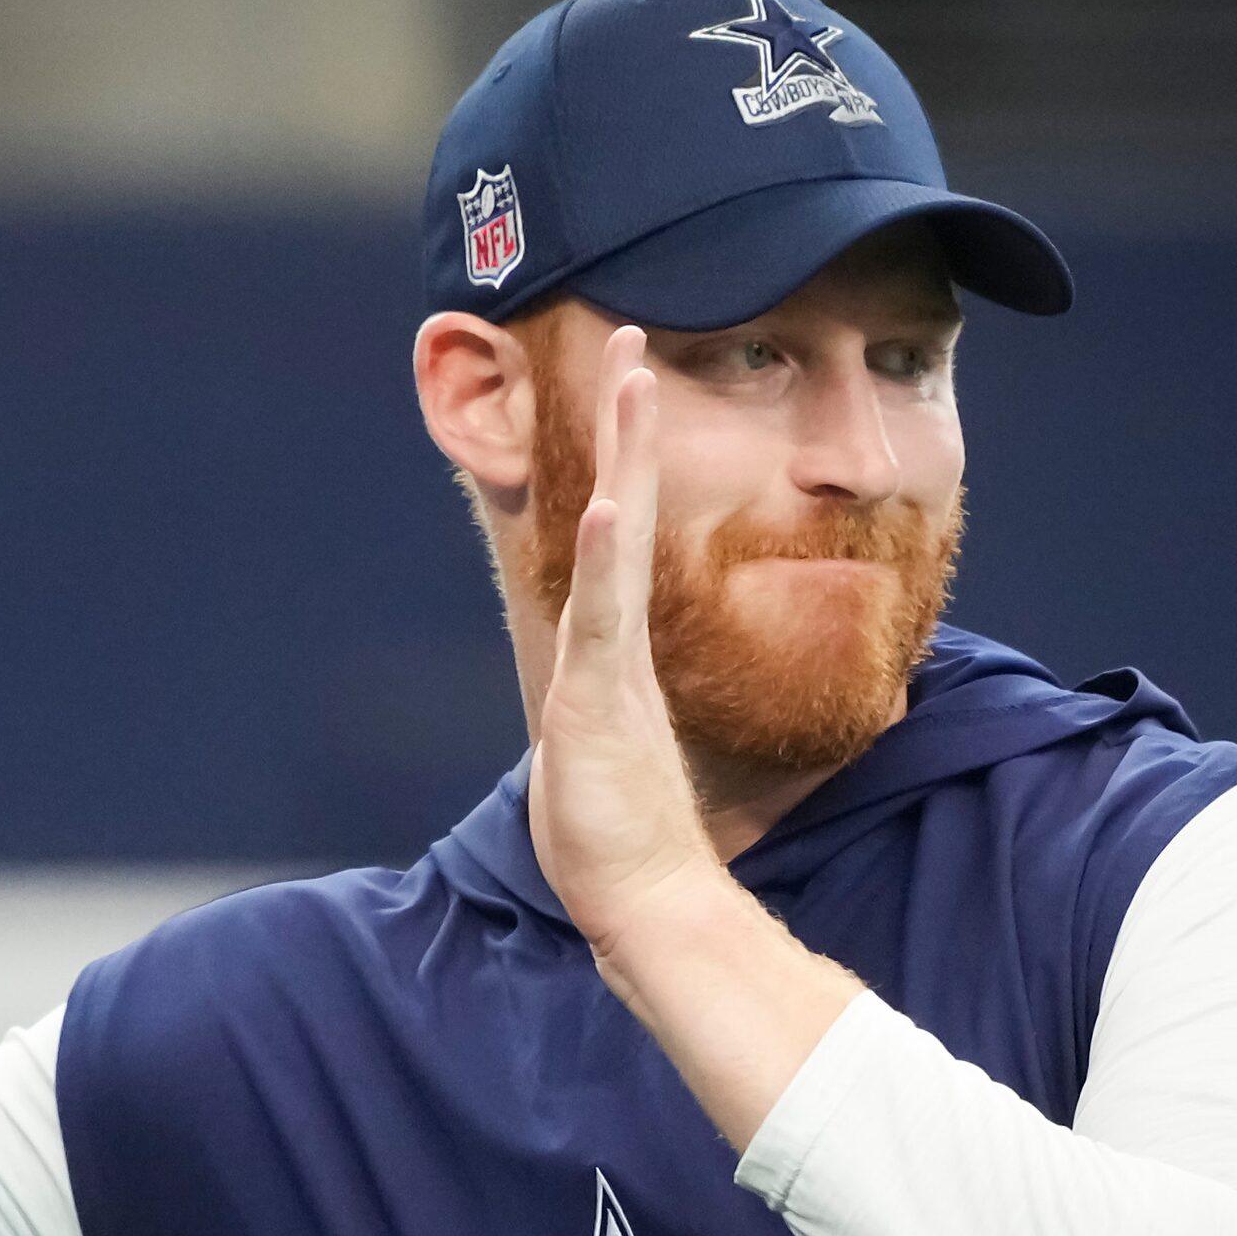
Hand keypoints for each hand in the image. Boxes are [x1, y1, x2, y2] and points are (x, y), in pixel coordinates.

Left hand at [528, 324, 717, 956]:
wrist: (643, 898)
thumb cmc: (615, 833)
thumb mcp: (593, 746)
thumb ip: (598, 706)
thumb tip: (598, 692)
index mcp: (613, 643)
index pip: (619, 531)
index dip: (622, 457)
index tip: (627, 383)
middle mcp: (618, 638)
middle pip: (627, 508)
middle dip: (629, 424)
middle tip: (636, 337)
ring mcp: (613, 663)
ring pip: (620, 542)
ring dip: (626, 459)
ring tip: (633, 381)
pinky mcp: (603, 698)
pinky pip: (607, 614)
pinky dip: (609, 556)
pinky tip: (609, 502)